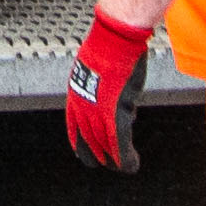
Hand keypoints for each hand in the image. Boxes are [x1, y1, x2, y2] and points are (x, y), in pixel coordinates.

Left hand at [62, 12, 153, 173]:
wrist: (115, 38)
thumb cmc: (110, 47)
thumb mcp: (95, 68)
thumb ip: (97, 85)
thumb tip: (106, 91)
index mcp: (75, 96)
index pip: (75, 130)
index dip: (82, 145)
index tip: (86, 155)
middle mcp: (82, 108)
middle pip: (89, 142)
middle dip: (99, 157)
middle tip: (109, 165)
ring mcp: (98, 111)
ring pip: (105, 147)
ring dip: (116, 161)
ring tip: (125, 167)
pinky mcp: (115, 113)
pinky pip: (119, 143)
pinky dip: (125, 158)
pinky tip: (131, 166)